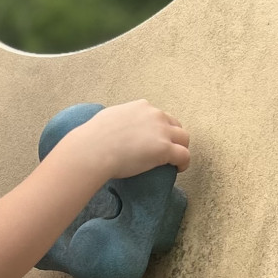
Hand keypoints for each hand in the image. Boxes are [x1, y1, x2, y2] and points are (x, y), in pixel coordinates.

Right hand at [60, 101, 190, 182]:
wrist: (94, 150)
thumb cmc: (94, 137)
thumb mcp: (109, 117)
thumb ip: (119, 119)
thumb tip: (115, 127)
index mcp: (142, 107)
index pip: (159, 116)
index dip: (160, 129)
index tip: (155, 140)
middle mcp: (155, 115)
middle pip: (175, 125)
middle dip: (173, 138)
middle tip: (167, 151)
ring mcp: (161, 131)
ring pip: (184, 139)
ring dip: (181, 149)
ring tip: (174, 162)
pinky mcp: (165, 149)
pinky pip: (184, 155)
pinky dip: (183, 163)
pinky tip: (177, 169)